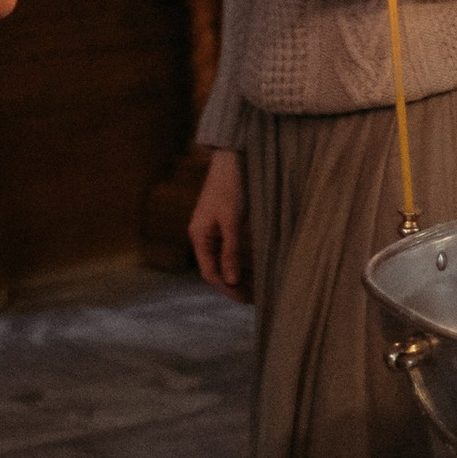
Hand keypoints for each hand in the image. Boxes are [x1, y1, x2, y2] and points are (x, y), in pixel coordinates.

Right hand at [188, 147, 248, 299]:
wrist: (232, 158)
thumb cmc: (230, 187)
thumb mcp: (232, 221)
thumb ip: (231, 252)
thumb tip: (231, 281)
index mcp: (199, 236)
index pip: (210, 273)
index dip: (228, 288)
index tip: (246, 299)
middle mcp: (203, 236)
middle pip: (216, 269)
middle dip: (234, 285)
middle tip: (255, 298)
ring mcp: (213, 230)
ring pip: (224, 261)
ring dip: (239, 275)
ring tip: (258, 288)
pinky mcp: (223, 224)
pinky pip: (230, 250)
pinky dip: (242, 261)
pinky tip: (256, 268)